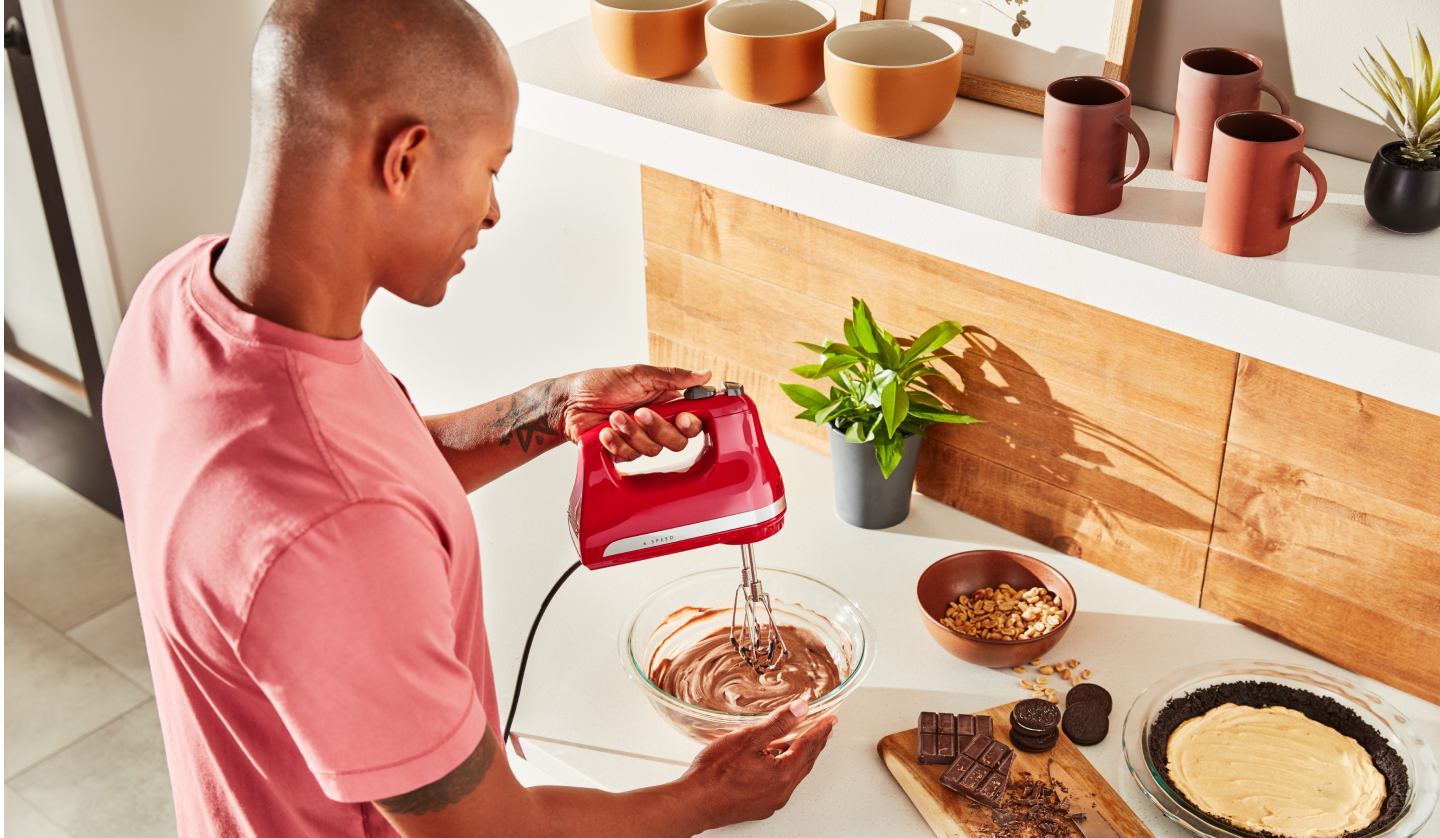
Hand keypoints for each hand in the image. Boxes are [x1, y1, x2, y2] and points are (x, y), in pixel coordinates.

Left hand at [559, 365, 711, 460]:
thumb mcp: (639, 374)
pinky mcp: (623, 451)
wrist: (569, 402)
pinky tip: (605, 431)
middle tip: (640, 412)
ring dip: (632, 432)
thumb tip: (704, 374)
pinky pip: (630, 456)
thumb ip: (673, 377)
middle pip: (677, 441)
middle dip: (657, 428)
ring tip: (614, 416)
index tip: (682, 418)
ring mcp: (640, 439)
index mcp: (665, 403)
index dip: (691, 424)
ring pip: (653, 450)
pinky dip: (617, 442)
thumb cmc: (600, 384)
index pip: (691, 421)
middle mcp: (655, 423)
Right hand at [675, 700, 836, 829]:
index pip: (809, 746)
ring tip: (802, 743)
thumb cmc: (715, 773)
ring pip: (793, 775)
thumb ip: (778, 723)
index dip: (820, 730)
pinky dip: (784, 769)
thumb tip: (801, 709)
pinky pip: (780, 785)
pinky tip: (775, 762)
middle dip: (815, 744)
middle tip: (824, 730)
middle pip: (805, 762)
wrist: (694, 802)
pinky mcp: (759, 807)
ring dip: (800, 757)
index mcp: (783, 774)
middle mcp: (781, 791)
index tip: (831, 720)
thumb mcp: (748, 738)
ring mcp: (770, 802)